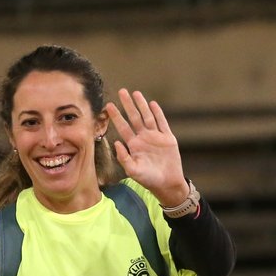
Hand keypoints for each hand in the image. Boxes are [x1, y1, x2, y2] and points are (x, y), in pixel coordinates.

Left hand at [104, 88, 188, 206]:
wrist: (167, 183)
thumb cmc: (148, 179)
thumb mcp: (133, 170)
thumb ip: (123, 157)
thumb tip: (116, 142)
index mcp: (134, 145)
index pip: (123, 127)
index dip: (116, 116)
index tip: (108, 106)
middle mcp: (143, 138)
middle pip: (134, 118)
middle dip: (128, 105)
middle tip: (121, 91)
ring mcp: (156, 137)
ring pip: (147, 117)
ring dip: (142, 105)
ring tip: (136, 93)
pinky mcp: (167, 138)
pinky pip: (162, 123)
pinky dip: (158, 113)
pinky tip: (152, 104)